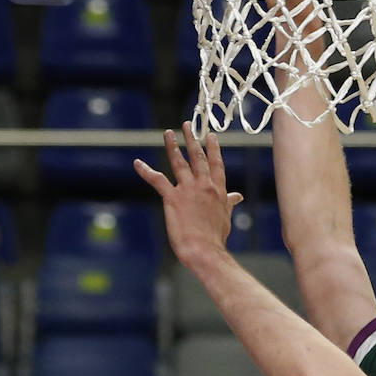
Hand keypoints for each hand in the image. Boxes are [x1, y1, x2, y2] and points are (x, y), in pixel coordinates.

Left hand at [133, 123, 242, 266]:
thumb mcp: (226, 217)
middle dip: (192, 139)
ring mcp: (188, 190)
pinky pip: (157, 180)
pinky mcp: (172, 198)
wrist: (205, 250)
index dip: (213, 148)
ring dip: (173, 146)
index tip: (210, 136)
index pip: (216, 164)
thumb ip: (228, 202)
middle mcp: (204, 186)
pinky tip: (137, 163)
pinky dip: (146, 171)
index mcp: (218, 190)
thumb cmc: (216, 237)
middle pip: (198, 157)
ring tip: (168, 133)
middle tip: (187, 125)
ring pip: (179, 162)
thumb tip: (238, 196)